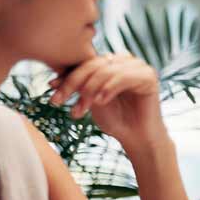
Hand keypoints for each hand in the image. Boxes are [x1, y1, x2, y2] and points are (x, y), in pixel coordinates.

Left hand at [49, 53, 166, 147]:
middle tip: (59, 101)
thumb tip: (52, 81)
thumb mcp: (90, 101)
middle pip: (93, 65)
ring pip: (105, 71)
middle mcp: (125, 61)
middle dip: (74, 83)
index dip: (68, 75)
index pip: (86, 64)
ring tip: (81, 109)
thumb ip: (79, 86)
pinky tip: (100, 102)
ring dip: (90, 90)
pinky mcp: (149, 77)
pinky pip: (123, 77)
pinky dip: (108, 88)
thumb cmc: (115, 121)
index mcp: (112, 63)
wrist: (137, 138)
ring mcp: (139, 67)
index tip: (51, 88)